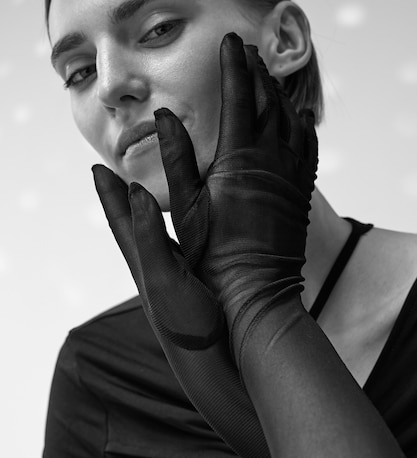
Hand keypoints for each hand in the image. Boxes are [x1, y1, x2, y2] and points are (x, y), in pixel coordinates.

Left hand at [92, 164, 269, 457]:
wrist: (218, 363)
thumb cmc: (188, 324)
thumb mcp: (164, 279)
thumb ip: (149, 237)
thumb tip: (136, 192)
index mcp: (143, 262)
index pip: (119, 219)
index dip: (107, 192)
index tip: (96, 166)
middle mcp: (155, 264)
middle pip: (132, 222)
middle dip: (123, 196)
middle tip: (118, 170)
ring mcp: (175, 272)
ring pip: (156, 231)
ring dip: (150, 208)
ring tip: (151, 187)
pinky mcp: (198, 277)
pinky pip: (181, 241)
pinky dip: (179, 223)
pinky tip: (191, 221)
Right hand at [154, 33, 317, 364]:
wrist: (257, 290)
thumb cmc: (212, 252)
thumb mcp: (186, 206)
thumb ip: (176, 157)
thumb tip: (164, 116)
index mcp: (240, 156)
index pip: (240, 96)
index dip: (234, 65)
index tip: (231, 41)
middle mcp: (273, 157)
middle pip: (269, 100)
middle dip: (257, 70)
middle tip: (248, 49)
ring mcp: (292, 172)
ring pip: (292, 118)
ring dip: (279, 92)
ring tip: (267, 75)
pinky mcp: (302, 188)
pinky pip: (307, 143)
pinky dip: (300, 121)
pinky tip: (296, 116)